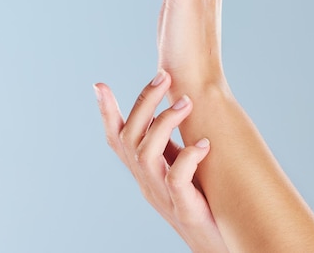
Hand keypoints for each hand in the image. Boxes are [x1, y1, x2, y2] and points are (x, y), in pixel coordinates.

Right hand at [94, 71, 227, 252]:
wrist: (214, 243)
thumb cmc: (201, 201)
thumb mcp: (177, 167)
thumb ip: (169, 143)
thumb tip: (172, 105)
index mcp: (142, 170)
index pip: (116, 138)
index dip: (106, 113)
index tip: (99, 86)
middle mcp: (145, 180)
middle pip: (129, 137)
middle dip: (144, 102)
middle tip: (164, 76)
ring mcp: (161, 195)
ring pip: (146, 154)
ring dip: (164, 123)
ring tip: (187, 102)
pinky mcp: (184, 208)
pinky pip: (176, 179)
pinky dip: (187, 158)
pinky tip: (204, 144)